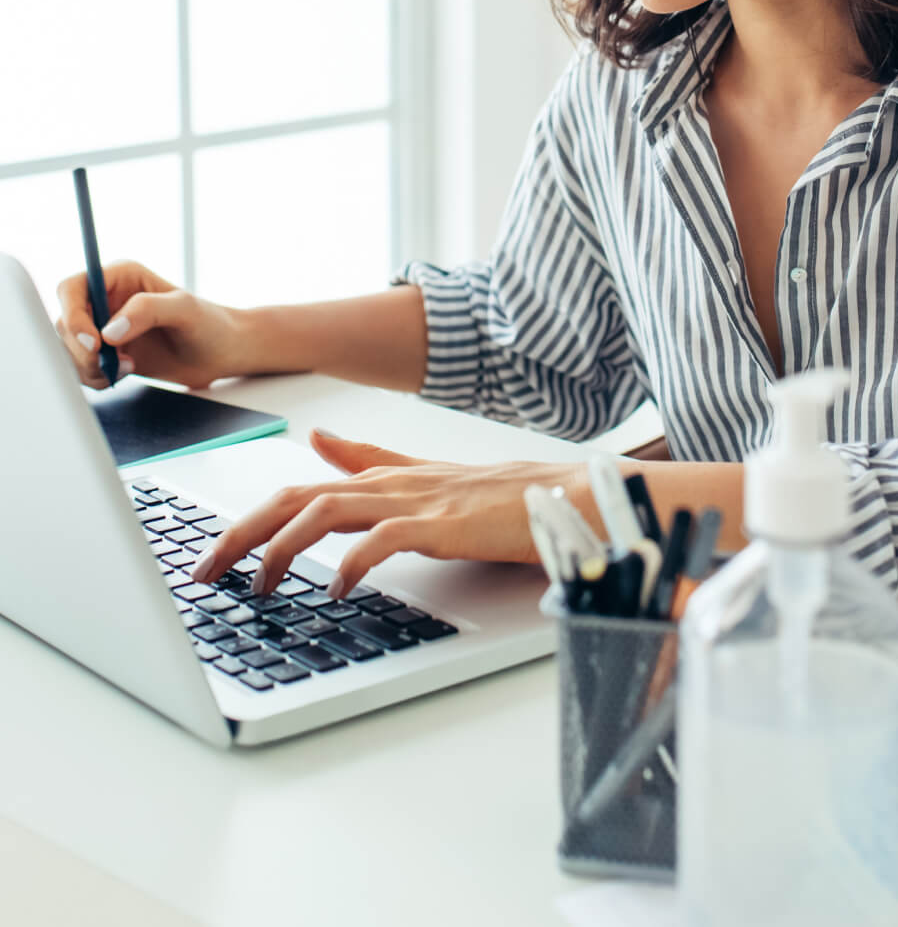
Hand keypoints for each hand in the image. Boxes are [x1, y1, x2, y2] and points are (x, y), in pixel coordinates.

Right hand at [55, 258, 246, 390]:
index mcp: (119, 277)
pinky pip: (80, 367)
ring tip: (124, 369)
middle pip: (64, 323)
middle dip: (81, 350)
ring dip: (88, 367)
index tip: (94, 343)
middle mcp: (106, 300)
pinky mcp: (107, 353)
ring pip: (69, 348)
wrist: (221, 353)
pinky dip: (93, 378)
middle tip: (109, 364)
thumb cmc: (210, 323)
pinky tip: (122, 374)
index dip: (73, 315)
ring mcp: (104, 327)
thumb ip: (147, 311)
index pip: (73, 288)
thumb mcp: (184, 309)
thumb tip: (109, 331)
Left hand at [191, 432, 599, 597]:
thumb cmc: (498, 496)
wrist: (562, 497)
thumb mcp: (421, 475)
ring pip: (328, 509)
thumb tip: (320, 439)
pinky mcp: (443, 524)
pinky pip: (386, 538)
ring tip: (260, 582)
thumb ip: (370, 459)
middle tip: (207, 572)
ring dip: (283, 546)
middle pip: (296, 498)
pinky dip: (354, 561)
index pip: (297, 490)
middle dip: (243, 533)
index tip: (211, 552)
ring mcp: (415, 501)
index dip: (247, 519)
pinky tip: (336, 587)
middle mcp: (389, 484)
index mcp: (381, 477)